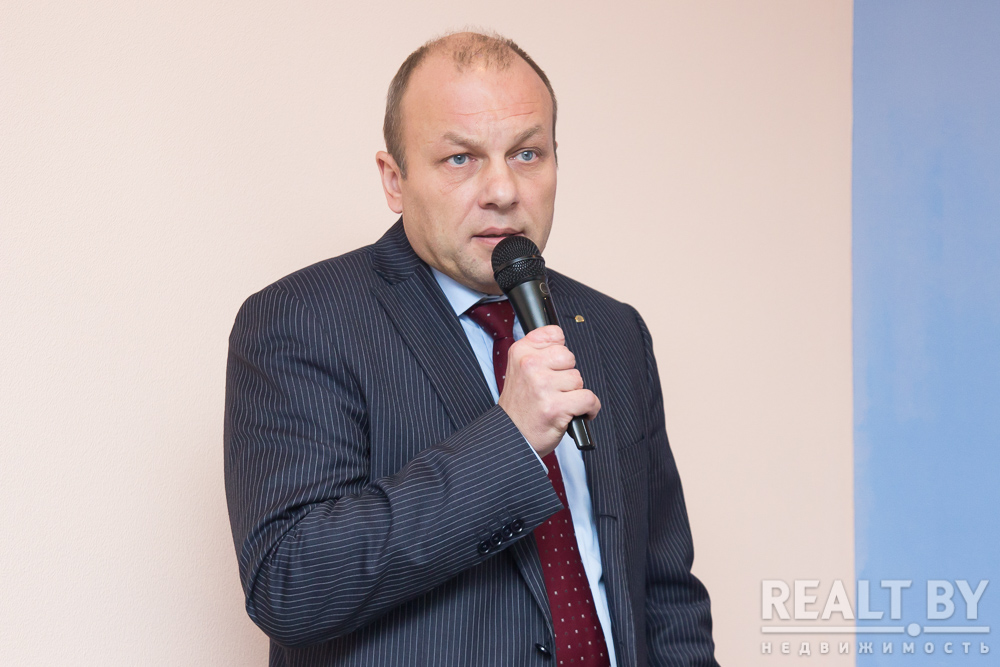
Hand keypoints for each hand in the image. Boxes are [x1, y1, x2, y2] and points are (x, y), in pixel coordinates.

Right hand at [498, 325, 600, 456]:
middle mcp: (530, 365)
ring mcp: (542, 386)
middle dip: (566, 374)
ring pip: (578, 379)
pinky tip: (577, 413)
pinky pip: (588, 399)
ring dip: (574, 394)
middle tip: (553, 390)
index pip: (555, 334)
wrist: (512, 437)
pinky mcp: (555, 407)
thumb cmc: (521, 405)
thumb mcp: (519, 369)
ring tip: (559, 403)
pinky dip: (589, 409)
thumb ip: (538, 350)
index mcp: (520, 352)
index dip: (558, 352)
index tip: (552, 367)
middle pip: (569, 357)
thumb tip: (561, 339)